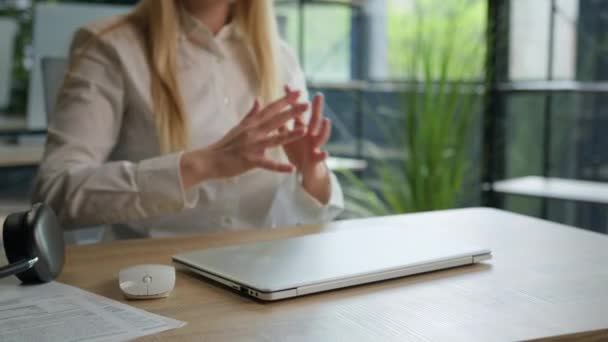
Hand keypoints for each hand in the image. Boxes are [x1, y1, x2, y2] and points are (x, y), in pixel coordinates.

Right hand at [180, 91, 307, 187]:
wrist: (209, 160)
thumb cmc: (225, 144)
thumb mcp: (239, 126)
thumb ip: (251, 114)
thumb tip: (258, 100)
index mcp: (251, 124)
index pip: (271, 109)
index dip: (285, 100)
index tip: (298, 92)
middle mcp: (252, 132)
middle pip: (275, 120)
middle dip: (292, 112)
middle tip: (307, 104)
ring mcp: (251, 146)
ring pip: (274, 139)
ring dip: (290, 134)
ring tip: (304, 130)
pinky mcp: (249, 160)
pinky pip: (267, 164)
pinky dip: (279, 167)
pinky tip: (291, 168)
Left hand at [281, 86, 331, 203]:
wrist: (305, 171)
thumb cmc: (297, 151)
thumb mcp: (287, 137)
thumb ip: (281, 123)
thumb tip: (273, 110)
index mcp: (301, 128)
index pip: (297, 112)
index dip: (293, 101)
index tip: (287, 86)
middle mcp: (311, 135)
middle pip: (314, 119)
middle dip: (316, 108)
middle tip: (319, 95)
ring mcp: (315, 146)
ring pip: (321, 136)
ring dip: (325, 129)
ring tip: (327, 121)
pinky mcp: (316, 159)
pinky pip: (320, 157)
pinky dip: (322, 155)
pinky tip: (326, 153)